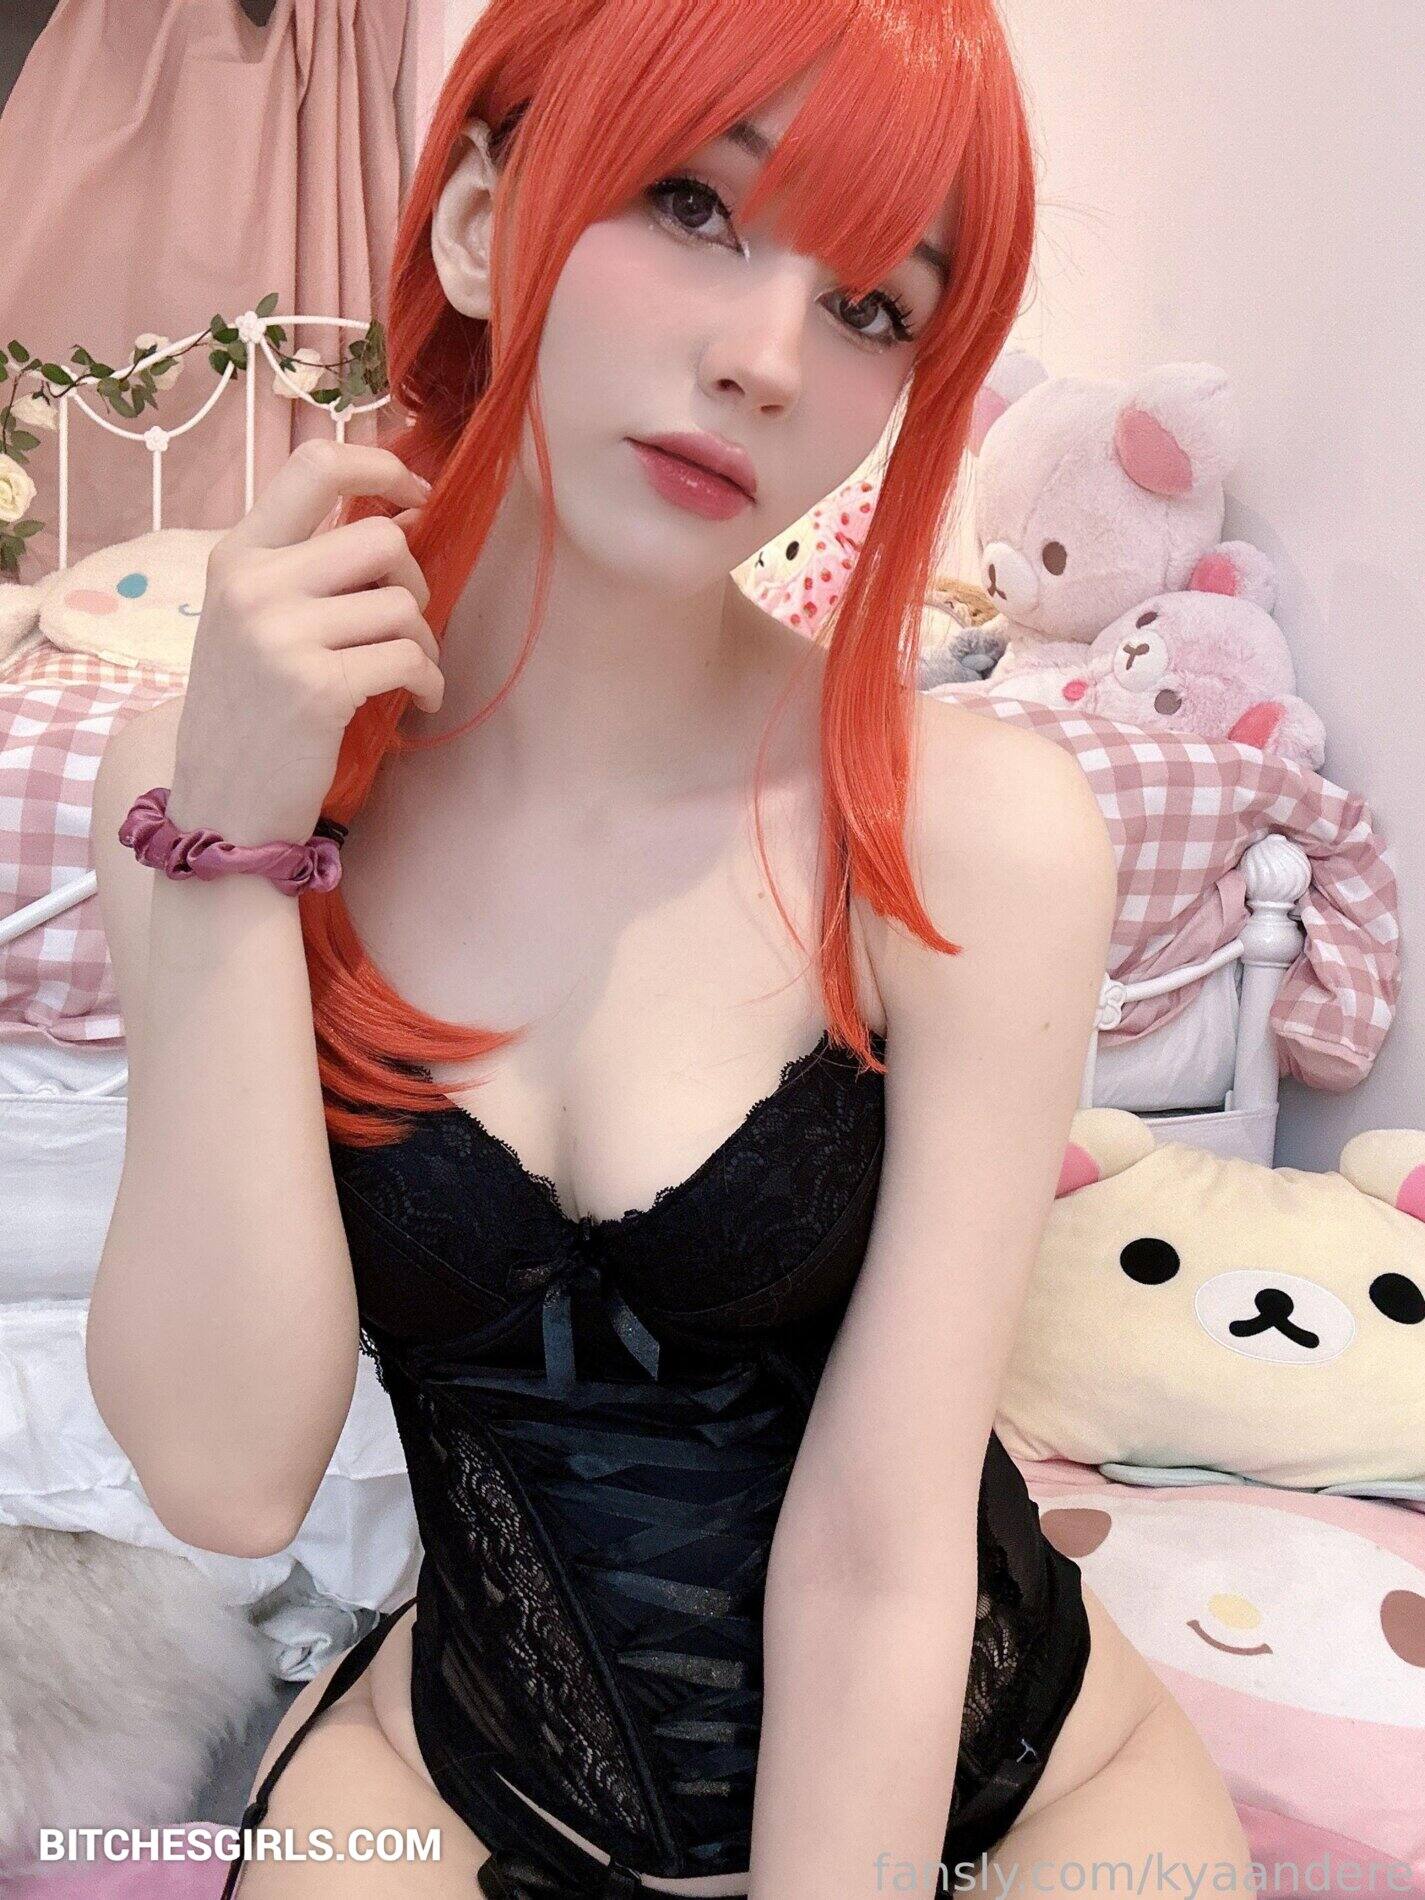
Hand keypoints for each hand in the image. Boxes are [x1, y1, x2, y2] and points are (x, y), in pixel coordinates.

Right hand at [168, 439, 441, 844]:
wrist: (223, 803)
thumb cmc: (251, 709)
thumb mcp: (254, 620)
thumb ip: (308, 566)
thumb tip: (403, 517)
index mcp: (237, 555)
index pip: (316, 467)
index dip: (383, 467)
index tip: (418, 493)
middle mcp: (253, 586)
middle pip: (382, 540)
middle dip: (413, 581)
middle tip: (403, 623)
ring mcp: (281, 637)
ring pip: (403, 604)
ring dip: (423, 641)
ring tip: (405, 671)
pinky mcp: (318, 688)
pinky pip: (410, 659)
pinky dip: (429, 681)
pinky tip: (418, 699)